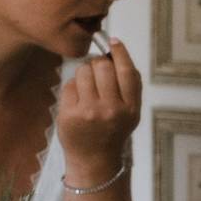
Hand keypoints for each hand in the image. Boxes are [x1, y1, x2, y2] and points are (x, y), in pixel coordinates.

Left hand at [58, 38, 141, 177]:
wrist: (94, 159)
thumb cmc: (112, 131)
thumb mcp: (130, 113)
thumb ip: (129, 86)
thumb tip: (118, 51)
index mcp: (130, 108)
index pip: (127, 71)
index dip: (120, 52)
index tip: (113, 41)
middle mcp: (112, 109)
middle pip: (103, 66)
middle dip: (98, 64)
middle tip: (97, 72)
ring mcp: (90, 112)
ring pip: (83, 71)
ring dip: (84, 74)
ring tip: (87, 89)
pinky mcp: (71, 114)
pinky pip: (70, 85)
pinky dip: (73, 89)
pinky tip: (77, 102)